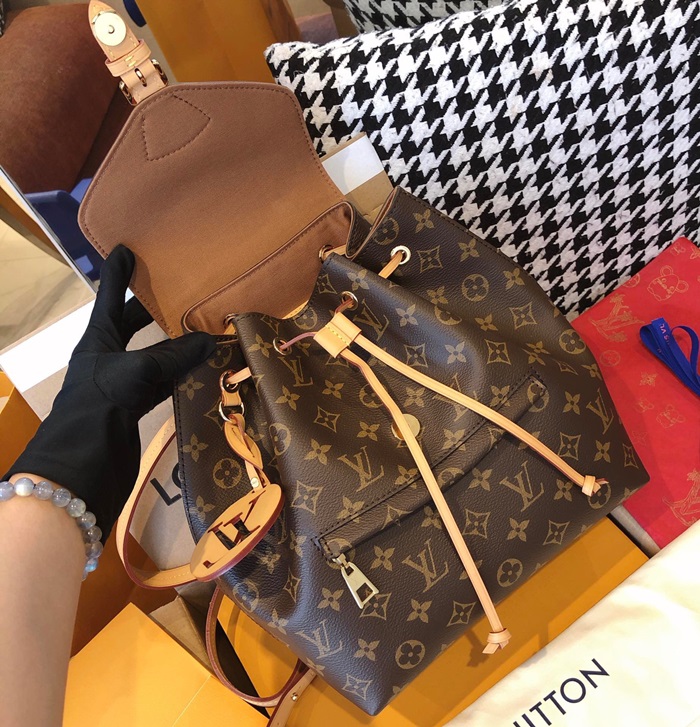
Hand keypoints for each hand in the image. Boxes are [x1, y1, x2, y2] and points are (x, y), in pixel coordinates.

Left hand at [5, 246, 215, 538]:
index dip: (118, 273)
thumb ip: (174, 356)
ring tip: (202, 326)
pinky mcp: (134, 406)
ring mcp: (122, 383)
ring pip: (152, 354)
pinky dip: (180, 373)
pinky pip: (162, 381)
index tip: (127, 248)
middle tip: (180, 290)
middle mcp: (108, 356)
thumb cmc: (98, 405)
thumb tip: (212, 341)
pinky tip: (201, 366)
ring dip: (174, 344)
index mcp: (97, 338)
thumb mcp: (137, 372)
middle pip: (132, 324)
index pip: (109, 297)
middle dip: (152, 308)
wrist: (82, 464)